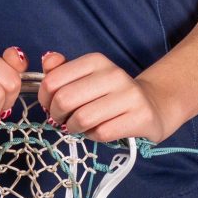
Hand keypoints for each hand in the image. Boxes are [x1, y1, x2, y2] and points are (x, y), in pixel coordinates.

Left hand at [37, 51, 177, 143]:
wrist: (152, 106)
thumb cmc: (110, 94)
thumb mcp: (86, 77)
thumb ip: (61, 70)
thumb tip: (48, 61)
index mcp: (96, 60)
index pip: (53, 80)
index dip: (45, 98)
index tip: (51, 105)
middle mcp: (114, 74)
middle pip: (64, 100)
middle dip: (56, 115)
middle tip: (62, 119)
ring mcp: (129, 96)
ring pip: (82, 118)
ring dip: (74, 128)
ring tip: (80, 126)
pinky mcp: (139, 117)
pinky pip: (101, 133)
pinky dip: (93, 136)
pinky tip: (98, 131)